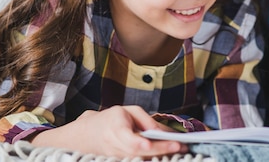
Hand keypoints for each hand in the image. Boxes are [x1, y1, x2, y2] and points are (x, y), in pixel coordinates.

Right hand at [31, 105, 188, 157]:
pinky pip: (139, 161)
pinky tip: (168, 155)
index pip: (128, 138)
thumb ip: (147, 120)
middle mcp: (115, 147)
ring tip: (180, 149)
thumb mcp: (129, 111)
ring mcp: (117, 158)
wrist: (87, 135)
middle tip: (181, 146)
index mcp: (115, 129)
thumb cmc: (111, 119)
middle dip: (161, 149)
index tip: (149, 143)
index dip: (138, 142)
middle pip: (140, 151)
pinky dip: (154, 159)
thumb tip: (166, 131)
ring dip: (161, 156)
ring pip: (140, 159)